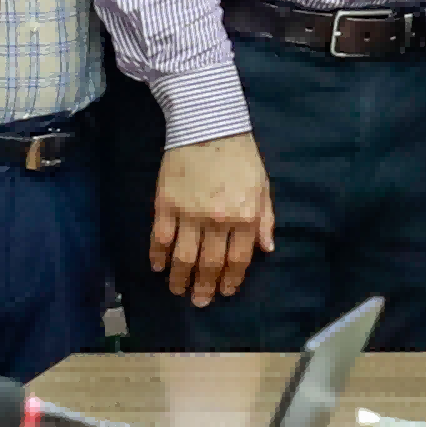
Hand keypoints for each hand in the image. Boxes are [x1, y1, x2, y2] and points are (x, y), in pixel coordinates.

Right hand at [152, 135, 275, 304]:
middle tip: (199, 302)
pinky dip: (158, 256)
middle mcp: (218, 220)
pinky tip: (158, 266)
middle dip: (205, 286)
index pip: (238, 259)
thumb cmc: (240, 155)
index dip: (231, 279)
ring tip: (177, 290)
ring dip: (180, 278)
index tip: (225, 292)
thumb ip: (265, 219)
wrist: (208, 125)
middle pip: (210, 263)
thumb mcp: (262, 186)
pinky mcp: (165, 205)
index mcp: (245, 216)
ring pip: (184, 257)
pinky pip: (160, 238)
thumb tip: (266, 249)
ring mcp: (189, 214)